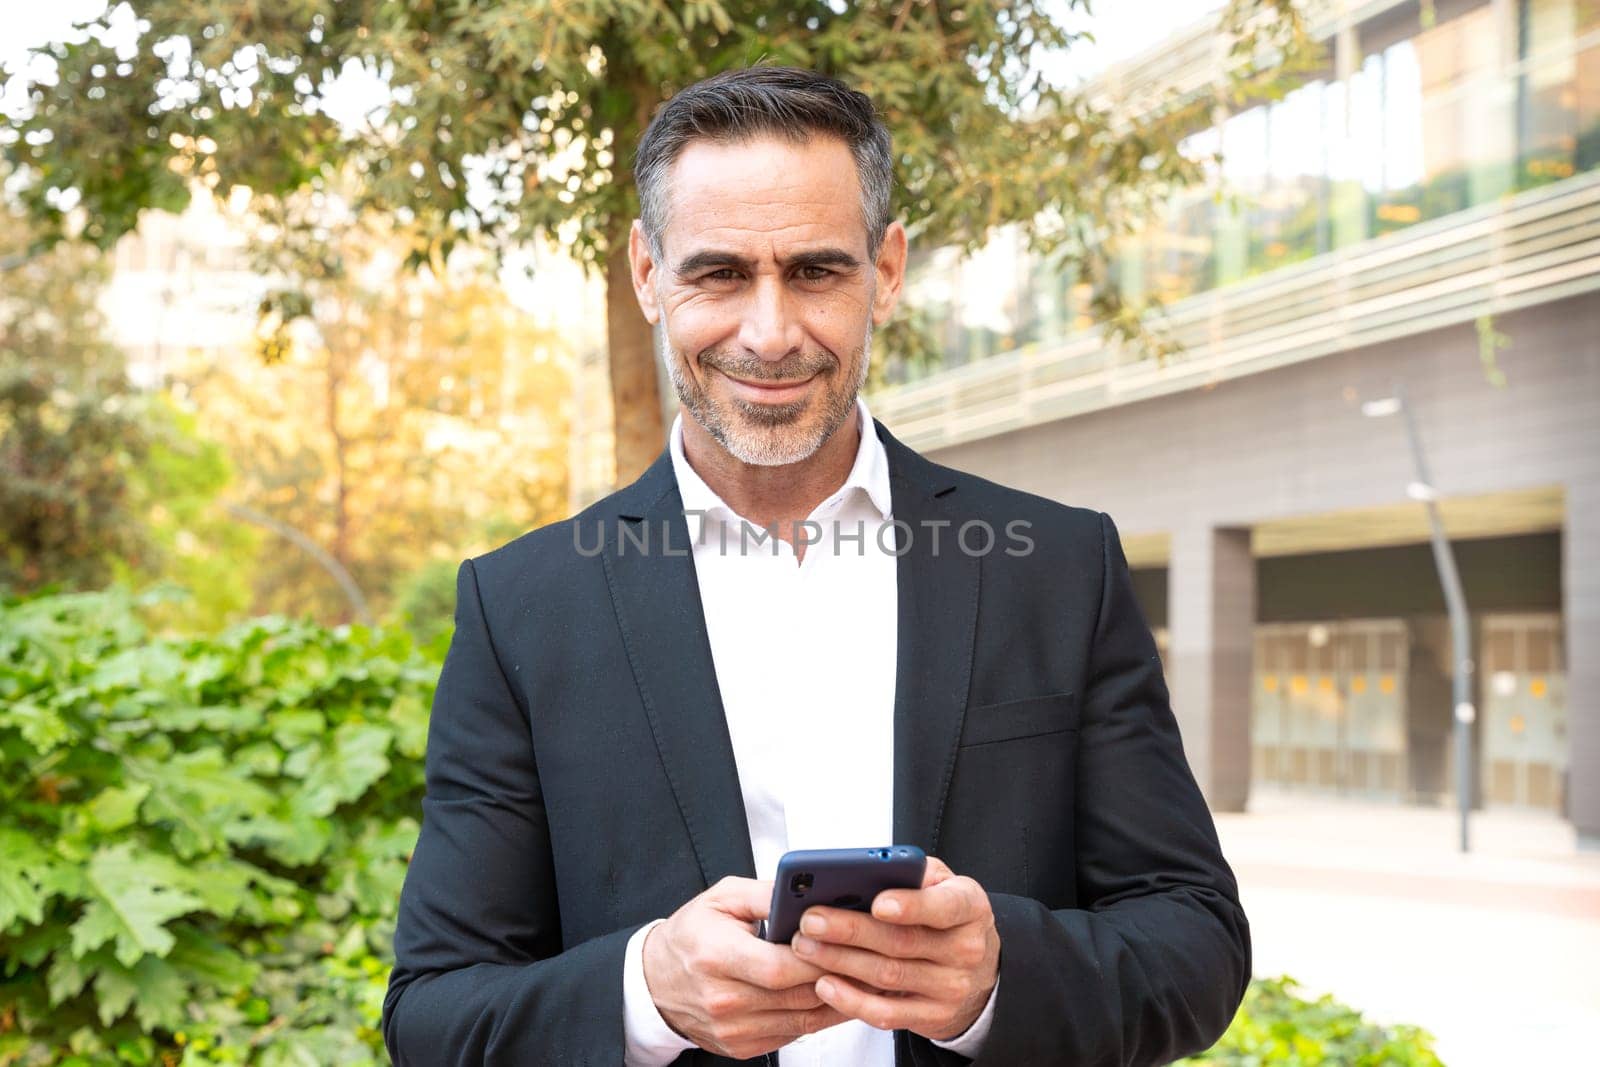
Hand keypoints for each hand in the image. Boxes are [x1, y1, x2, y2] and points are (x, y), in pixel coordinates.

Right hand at [642, 876, 848, 1058]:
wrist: (654, 982)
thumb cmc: (690, 935)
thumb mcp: (721, 898)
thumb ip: (765, 893)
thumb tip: (807, 890)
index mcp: (715, 957)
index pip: (780, 968)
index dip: (817, 958)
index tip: (845, 941)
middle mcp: (723, 1000)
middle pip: (797, 996)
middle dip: (838, 977)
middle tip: (868, 958)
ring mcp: (733, 1029)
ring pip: (802, 1020)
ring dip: (837, 1000)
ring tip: (863, 977)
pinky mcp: (742, 1046)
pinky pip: (793, 1035)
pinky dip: (818, 1017)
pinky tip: (835, 996)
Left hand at [790, 856, 1000, 1040]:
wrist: (977, 970)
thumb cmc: (945, 914)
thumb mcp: (940, 884)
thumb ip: (909, 873)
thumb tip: (858, 871)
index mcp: (969, 907)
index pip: (945, 906)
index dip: (911, 905)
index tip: (878, 903)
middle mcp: (965, 949)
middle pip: (902, 942)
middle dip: (851, 930)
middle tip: (811, 920)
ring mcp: (950, 987)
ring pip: (888, 976)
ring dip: (840, 962)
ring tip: (805, 946)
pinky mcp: (932, 1016)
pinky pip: (887, 1014)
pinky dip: (852, 1001)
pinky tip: (826, 985)